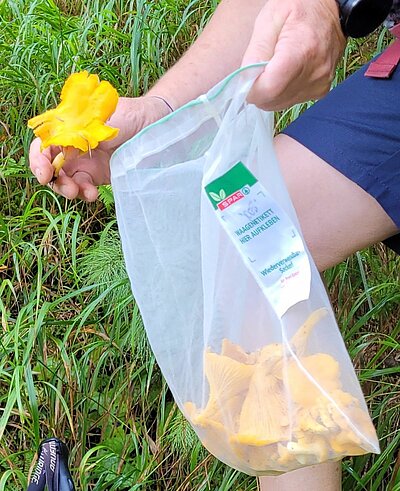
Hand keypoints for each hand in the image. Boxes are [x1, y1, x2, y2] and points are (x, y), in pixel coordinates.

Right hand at [29, 96, 170, 200]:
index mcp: (69, 128)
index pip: (44, 144)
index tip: (45, 174)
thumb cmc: (131, 115)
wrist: (154, 125)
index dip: (39, 160)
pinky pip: (84, 187)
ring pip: (66, 180)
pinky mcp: (98, 175)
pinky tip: (92, 194)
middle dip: (54, 181)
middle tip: (68, 189)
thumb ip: (86, 131)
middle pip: (51, 167)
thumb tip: (68, 142)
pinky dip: (84, 193)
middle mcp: (73, 146)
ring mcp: (85, 162)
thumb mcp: (107, 119)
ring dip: (68, 190)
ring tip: (83, 193)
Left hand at [242, 0, 345, 110]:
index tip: (245, 78)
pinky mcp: (321, 90)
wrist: (333, 10)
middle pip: (272, 100)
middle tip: (258, 70)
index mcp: (301, 52)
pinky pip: (290, 101)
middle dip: (258, 90)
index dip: (251, 89)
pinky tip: (285, 74)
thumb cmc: (301, 8)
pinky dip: (281, 93)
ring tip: (273, 69)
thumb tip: (245, 80)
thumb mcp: (271, 17)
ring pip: (279, 104)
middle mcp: (314, 73)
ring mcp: (319, 84)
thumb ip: (257, 50)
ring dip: (269, 92)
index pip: (268, 89)